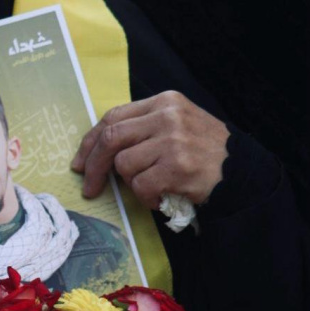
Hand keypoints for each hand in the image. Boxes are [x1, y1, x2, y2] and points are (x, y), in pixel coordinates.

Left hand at [71, 90, 228, 207]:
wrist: (240, 170)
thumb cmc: (203, 151)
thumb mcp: (176, 126)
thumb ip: (142, 130)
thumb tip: (98, 151)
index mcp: (163, 102)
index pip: (113, 117)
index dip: (90, 142)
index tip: (80, 162)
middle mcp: (167, 116)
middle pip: (111, 139)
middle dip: (93, 166)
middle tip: (89, 187)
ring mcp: (173, 140)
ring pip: (124, 165)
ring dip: (130, 184)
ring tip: (149, 187)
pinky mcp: (177, 166)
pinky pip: (140, 186)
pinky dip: (145, 198)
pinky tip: (159, 198)